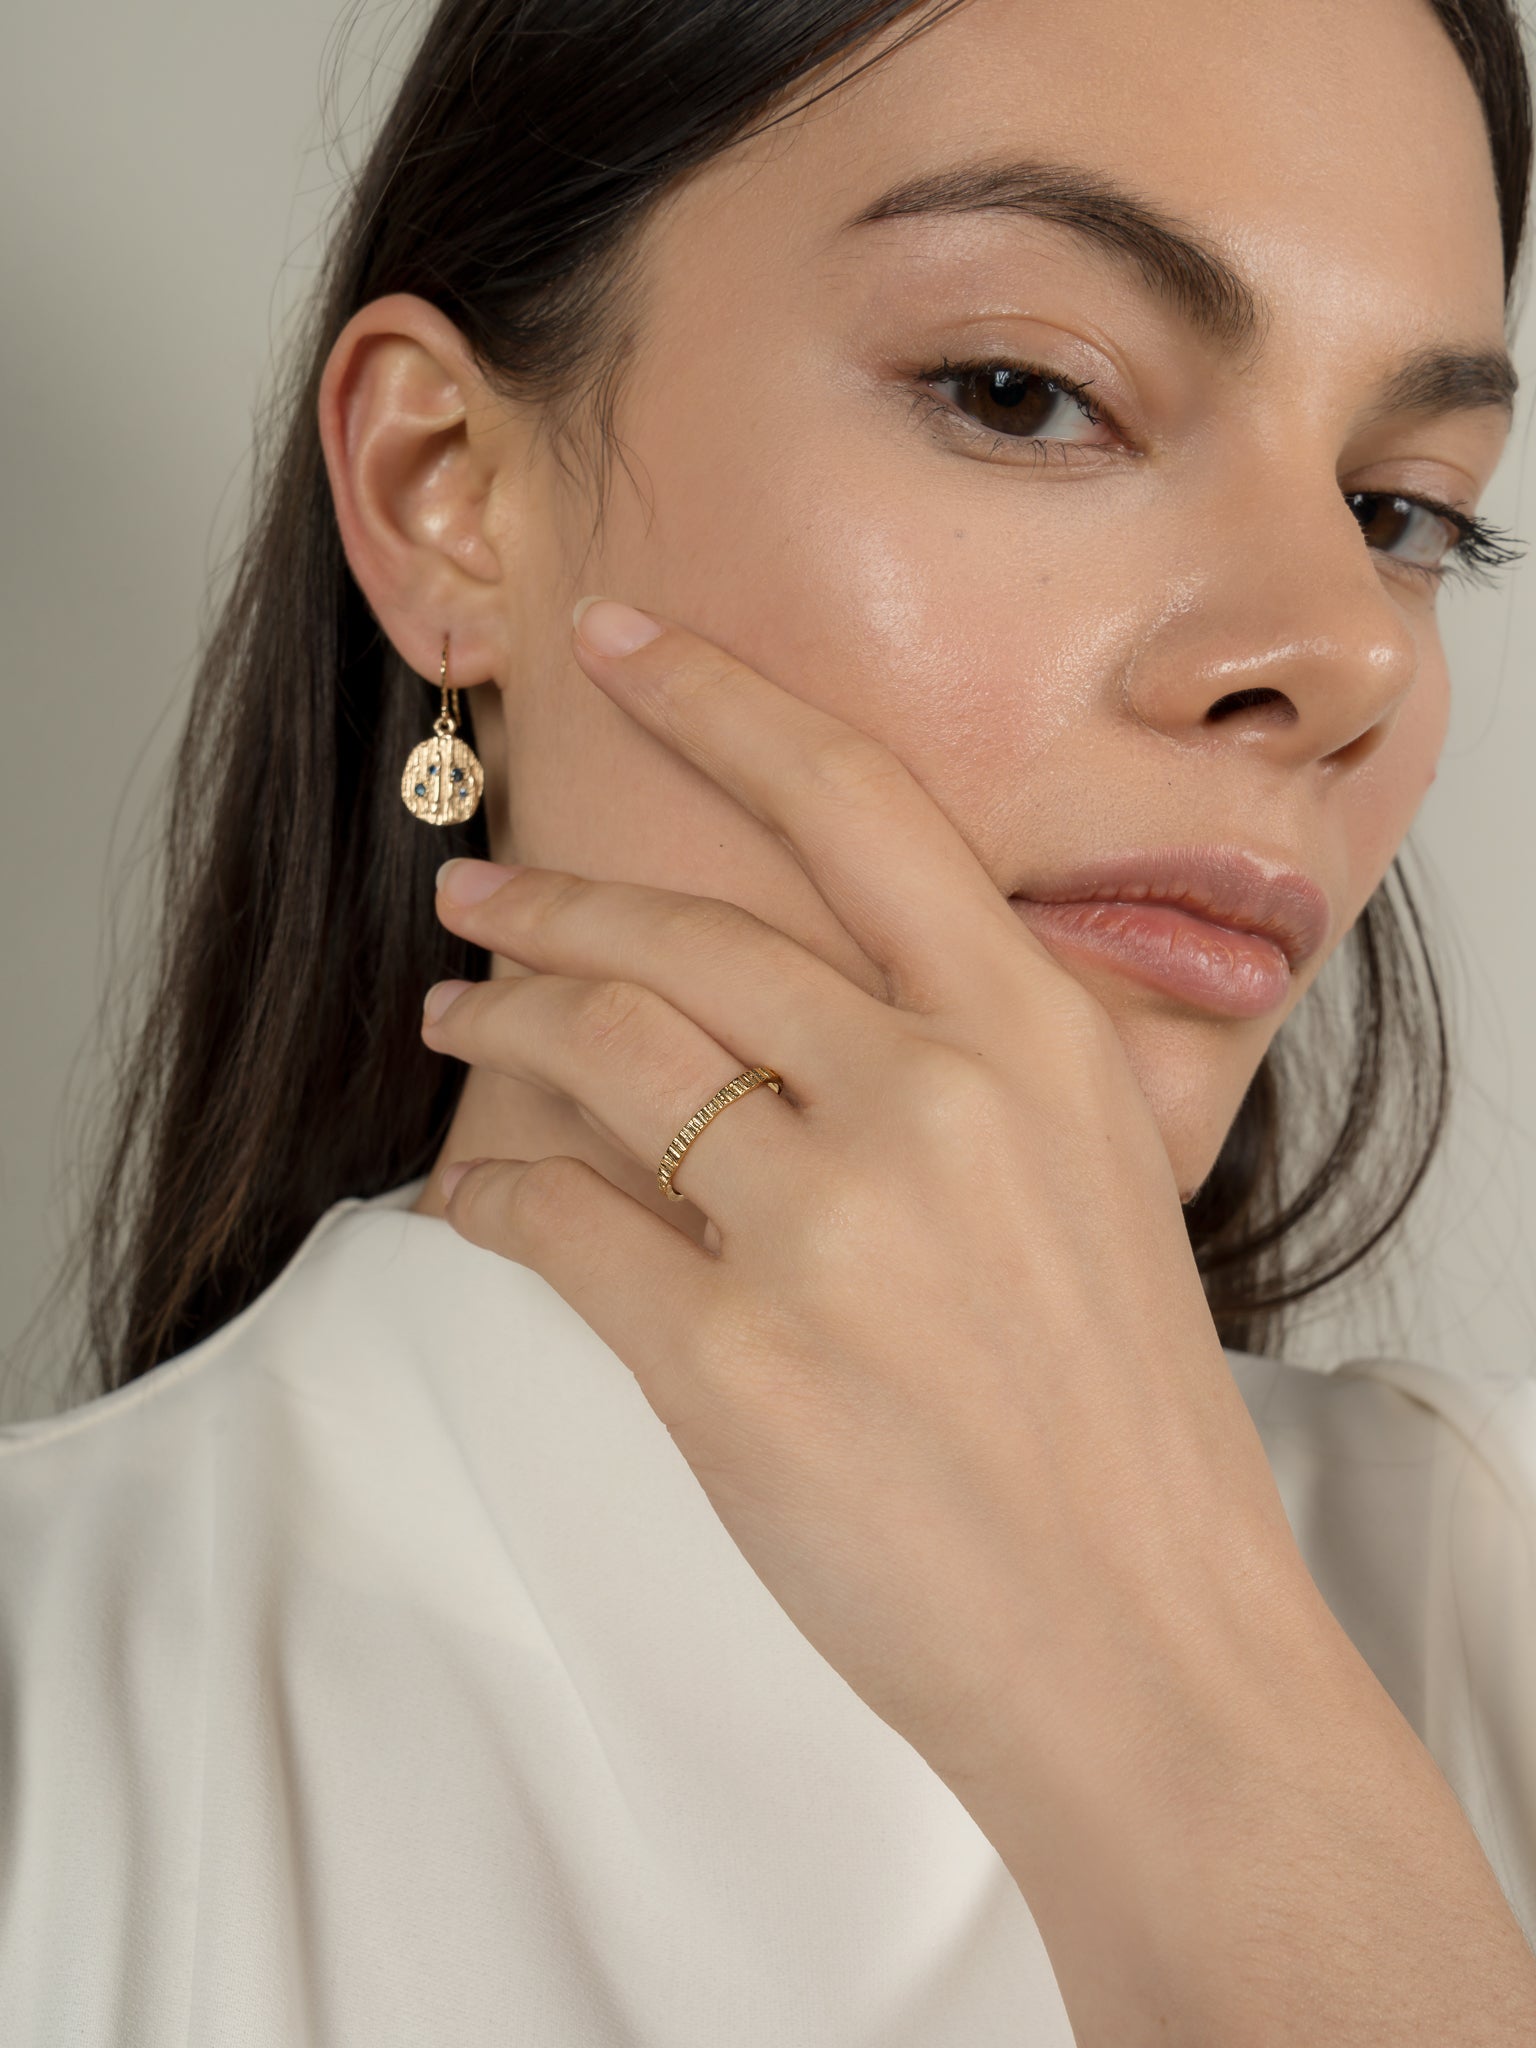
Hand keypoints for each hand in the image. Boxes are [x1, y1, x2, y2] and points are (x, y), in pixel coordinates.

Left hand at [422, 598, 1311, 1806]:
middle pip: (684, 932)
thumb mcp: (1092, 1180)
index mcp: (1032, 1032)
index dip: (718, 699)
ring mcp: (825, 1226)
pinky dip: (486, 1190)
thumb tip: (804, 1001)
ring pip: (600, 1052)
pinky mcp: (730, 1360)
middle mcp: (928, 1097)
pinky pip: (553, 1222)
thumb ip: (968, 1063)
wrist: (1148, 1635)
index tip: (617, 638)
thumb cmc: (1120, 1415)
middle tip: (478, 891)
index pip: (851, 803)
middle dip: (552, 897)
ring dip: (501, 1017)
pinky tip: (464, 1187)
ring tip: (455, 1010)